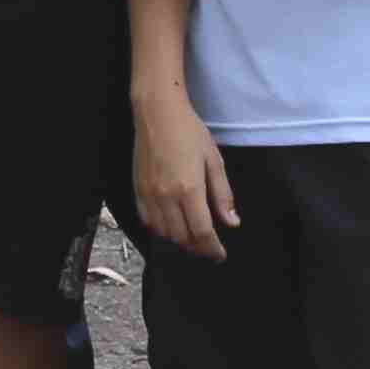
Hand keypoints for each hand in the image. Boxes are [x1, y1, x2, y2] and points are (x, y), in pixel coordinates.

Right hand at [131, 92, 234, 257]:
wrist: (157, 113)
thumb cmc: (189, 132)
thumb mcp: (214, 161)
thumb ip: (223, 195)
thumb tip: (232, 222)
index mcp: (189, 189)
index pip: (202, 231)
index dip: (212, 248)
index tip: (220, 255)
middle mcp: (166, 196)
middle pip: (182, 237)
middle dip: (198, 247)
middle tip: (209, 248)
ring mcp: (149, 194)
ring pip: (164, 232)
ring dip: (179, 240)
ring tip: (192, 238)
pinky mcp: (137, 189)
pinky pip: (147, 220)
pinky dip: (160, 229)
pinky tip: (171, 226)